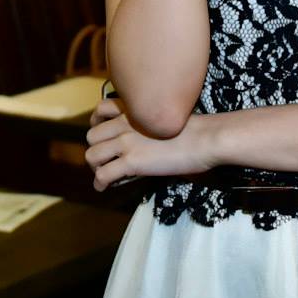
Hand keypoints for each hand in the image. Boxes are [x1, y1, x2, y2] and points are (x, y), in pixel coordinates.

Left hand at [84, 105, 217, 190]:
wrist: (205, 138)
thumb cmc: (195, 130)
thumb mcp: (164, 118)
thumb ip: (147, 124)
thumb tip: (142, 140)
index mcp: (134, 109)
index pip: (100, 110)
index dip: (97, 124)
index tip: (103, 136)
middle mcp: (124, 123)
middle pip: (92, 136)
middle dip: (96, 150)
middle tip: (106, 160)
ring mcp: (126, 142)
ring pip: (92, 155)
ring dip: (97, 167)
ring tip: (105, 174)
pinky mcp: (132, 161)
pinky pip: (103, 175)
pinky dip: (100, 184)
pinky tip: (104, 188)